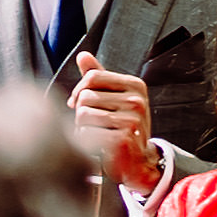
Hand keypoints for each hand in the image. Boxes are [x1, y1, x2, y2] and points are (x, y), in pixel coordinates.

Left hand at [67, 52, 162, 194]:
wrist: (137, 161)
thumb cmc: (122, 127)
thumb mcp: (113, 97)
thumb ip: (98, 77)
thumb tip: (83, 56)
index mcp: (134, 85)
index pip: (93, 77)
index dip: (79, 90)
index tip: (78, 103)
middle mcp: (136, 100)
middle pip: (85, 96)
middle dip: (81, 112)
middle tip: (94, 124)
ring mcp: (132, 119)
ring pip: (83, 114)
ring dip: (82, 127)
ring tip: (97, 133)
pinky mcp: (124, 139)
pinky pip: (87, 133)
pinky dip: (86, 141)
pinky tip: (98, 145)